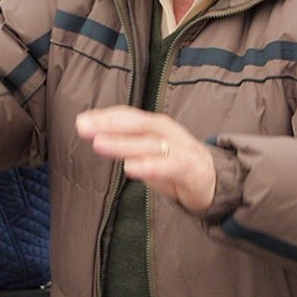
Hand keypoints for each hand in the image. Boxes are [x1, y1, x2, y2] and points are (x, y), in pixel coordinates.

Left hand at [75, 106, 216, 212]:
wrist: (214, 180)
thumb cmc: (175, 163)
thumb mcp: (150, 150)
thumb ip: (127, 142)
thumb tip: (94, 135)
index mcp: (157, 126)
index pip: (130, 116)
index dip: (106, 116)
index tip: (82, 120)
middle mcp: (168, 133)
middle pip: (138, 124)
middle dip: (110, 124)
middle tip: (83, 127)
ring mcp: (181, 149)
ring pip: (150, 144)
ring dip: (124, 144)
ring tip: (99, 144)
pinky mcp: (191, 169)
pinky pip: (170, 166)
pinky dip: (151, 166)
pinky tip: (132, 168)